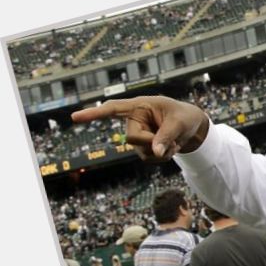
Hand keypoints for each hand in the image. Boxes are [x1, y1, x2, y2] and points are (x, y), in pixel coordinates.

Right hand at [71, 96, 208, 160]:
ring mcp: (137, 135)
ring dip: (161, 152)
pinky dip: (163, 157)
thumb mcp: (179, 123)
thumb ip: (166, 136)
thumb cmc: (184, 117)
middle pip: (132, 139)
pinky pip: (149, 158)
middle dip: (152, 143)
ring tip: (175, 141)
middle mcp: (134, 120)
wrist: (192, 126)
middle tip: (172, 140)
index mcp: (139, 106)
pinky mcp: (142, 147)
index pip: (113, 109)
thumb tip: (155, 153)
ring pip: (142, 152)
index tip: (74, 118)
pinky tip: (171, 147)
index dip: (94, 113)